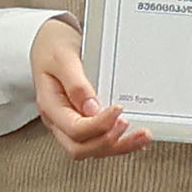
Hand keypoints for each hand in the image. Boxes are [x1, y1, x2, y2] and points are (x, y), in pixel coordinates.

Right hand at [29, 19, 145, 157]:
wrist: (50, 42)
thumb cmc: (53, 48)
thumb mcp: (62, 59)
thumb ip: (76, 84)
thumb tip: (92, 108)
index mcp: (50, 106)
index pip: (74, 129)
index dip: (99, 124)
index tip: (119, 109)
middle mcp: (58, 120)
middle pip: (80, 148)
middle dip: (109, 142)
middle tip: (129, 125)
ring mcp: (69, 124)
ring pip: (91, 149)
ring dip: (118, 147)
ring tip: (142, 136)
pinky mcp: (82, 123)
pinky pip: (98, 141)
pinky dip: (118, 143)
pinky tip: (134, 139)